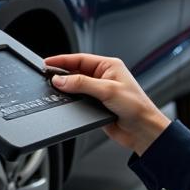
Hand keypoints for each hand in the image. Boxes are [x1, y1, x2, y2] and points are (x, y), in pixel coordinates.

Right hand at [43, 53, 169, 155]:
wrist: (143, 131)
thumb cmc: (136, 107)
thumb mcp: (107, 90)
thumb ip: (82, 84)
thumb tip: (61, 80)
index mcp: (109, 66)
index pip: (80, 59)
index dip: (62, 60)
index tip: (48, 63)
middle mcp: (103, 77)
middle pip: (76, 72)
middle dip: (62, 74)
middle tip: (46, 76)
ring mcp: (99, 92)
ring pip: (76, 87)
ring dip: (66, 89)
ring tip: (53, 88)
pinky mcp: (96, 106)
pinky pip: (79, 100)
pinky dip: (71, 101)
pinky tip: (65, 101)